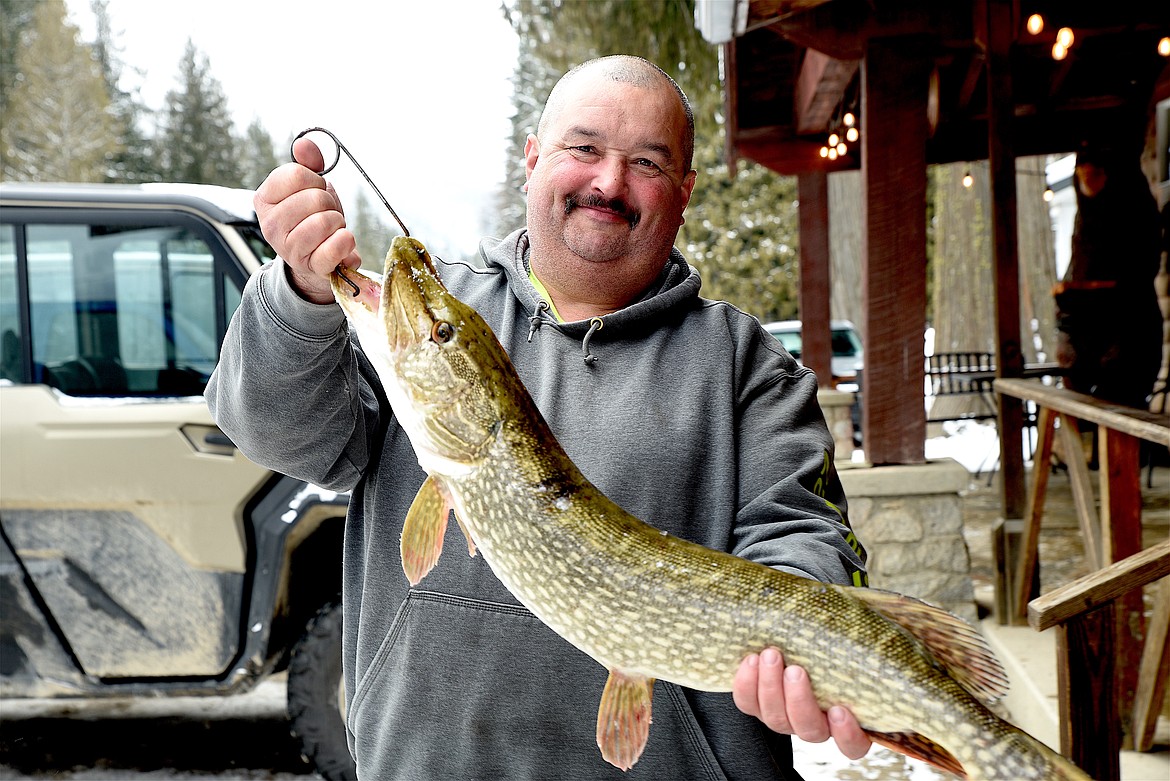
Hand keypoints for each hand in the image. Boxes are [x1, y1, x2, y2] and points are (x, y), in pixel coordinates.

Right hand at [253, 137, 361, 303]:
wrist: (317, 257)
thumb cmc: (312, 217)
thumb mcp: (309, 186)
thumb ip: (308, 162)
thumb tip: (304, 144)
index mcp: (264, 199)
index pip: (298, 174)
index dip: (315, 180)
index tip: (314, 191)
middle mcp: (270, 225)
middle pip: (315, 198)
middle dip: (329, 203)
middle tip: (325, 213)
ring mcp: (288, 249)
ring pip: (325, 221)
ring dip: (338, 222)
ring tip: (331, 229)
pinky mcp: (311, 267)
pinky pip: (335, 247)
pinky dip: (346, 241)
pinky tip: (341, 241)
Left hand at [733, 647, 870, 759]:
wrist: (788, 644)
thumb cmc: (827, 647)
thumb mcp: (844, 649)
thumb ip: (858, 647)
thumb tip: (871, 622)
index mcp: (844, 719)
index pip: (854, 745)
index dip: (848, 735)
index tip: (839, 710)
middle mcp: (815, 724)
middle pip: (809, 729)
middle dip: (799, 700)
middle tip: (796, 670)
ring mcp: (784, 717)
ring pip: (776, 719)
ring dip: (771, 687)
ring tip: (771, 656)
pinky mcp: (757, 704)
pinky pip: (747, 704)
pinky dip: (746, 684)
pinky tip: (751, 660)